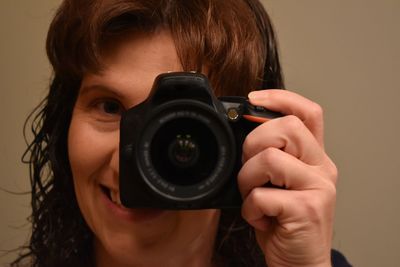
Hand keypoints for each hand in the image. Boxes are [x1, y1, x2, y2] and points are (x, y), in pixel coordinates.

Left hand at [238, 90, 337, 266]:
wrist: (300, 263)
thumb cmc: (285, 223)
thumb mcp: (281, 184)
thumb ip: (272, 158)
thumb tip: (244, 132)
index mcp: (314, 158)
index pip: (307, 112)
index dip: (280, 98)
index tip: (252, 98)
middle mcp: (322, 168)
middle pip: (285, 127)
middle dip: (253, 143)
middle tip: (251, 170)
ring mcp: (318, 188)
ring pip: (269, 158)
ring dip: (247, 180)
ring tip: (253, 197)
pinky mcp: (307, 209)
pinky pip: (261, 195)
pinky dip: (250, 209)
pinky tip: (260, 218)